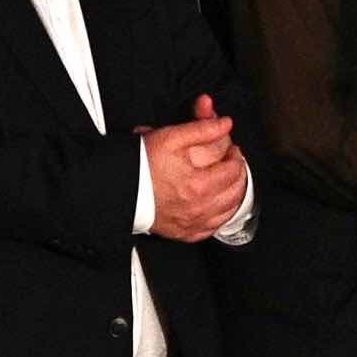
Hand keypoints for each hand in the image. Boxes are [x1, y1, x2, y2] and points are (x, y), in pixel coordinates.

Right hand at [143, 95, 246, 239]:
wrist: (119, 191)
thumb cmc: (140, 165)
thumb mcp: (170, 137)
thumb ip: (202, 128)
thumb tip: (224, 123)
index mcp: (197, 182)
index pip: (230, 159)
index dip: (228, 143)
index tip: (223, 139)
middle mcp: (199, 205)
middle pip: (237, 182)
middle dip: (236, 164)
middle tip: (228, 155)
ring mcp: (196, 221)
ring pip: (234, 203)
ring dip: (236, 185)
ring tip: (227, 173)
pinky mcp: (190, 232)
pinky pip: (219, 223)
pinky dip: (224, 209)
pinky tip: (219, 197)